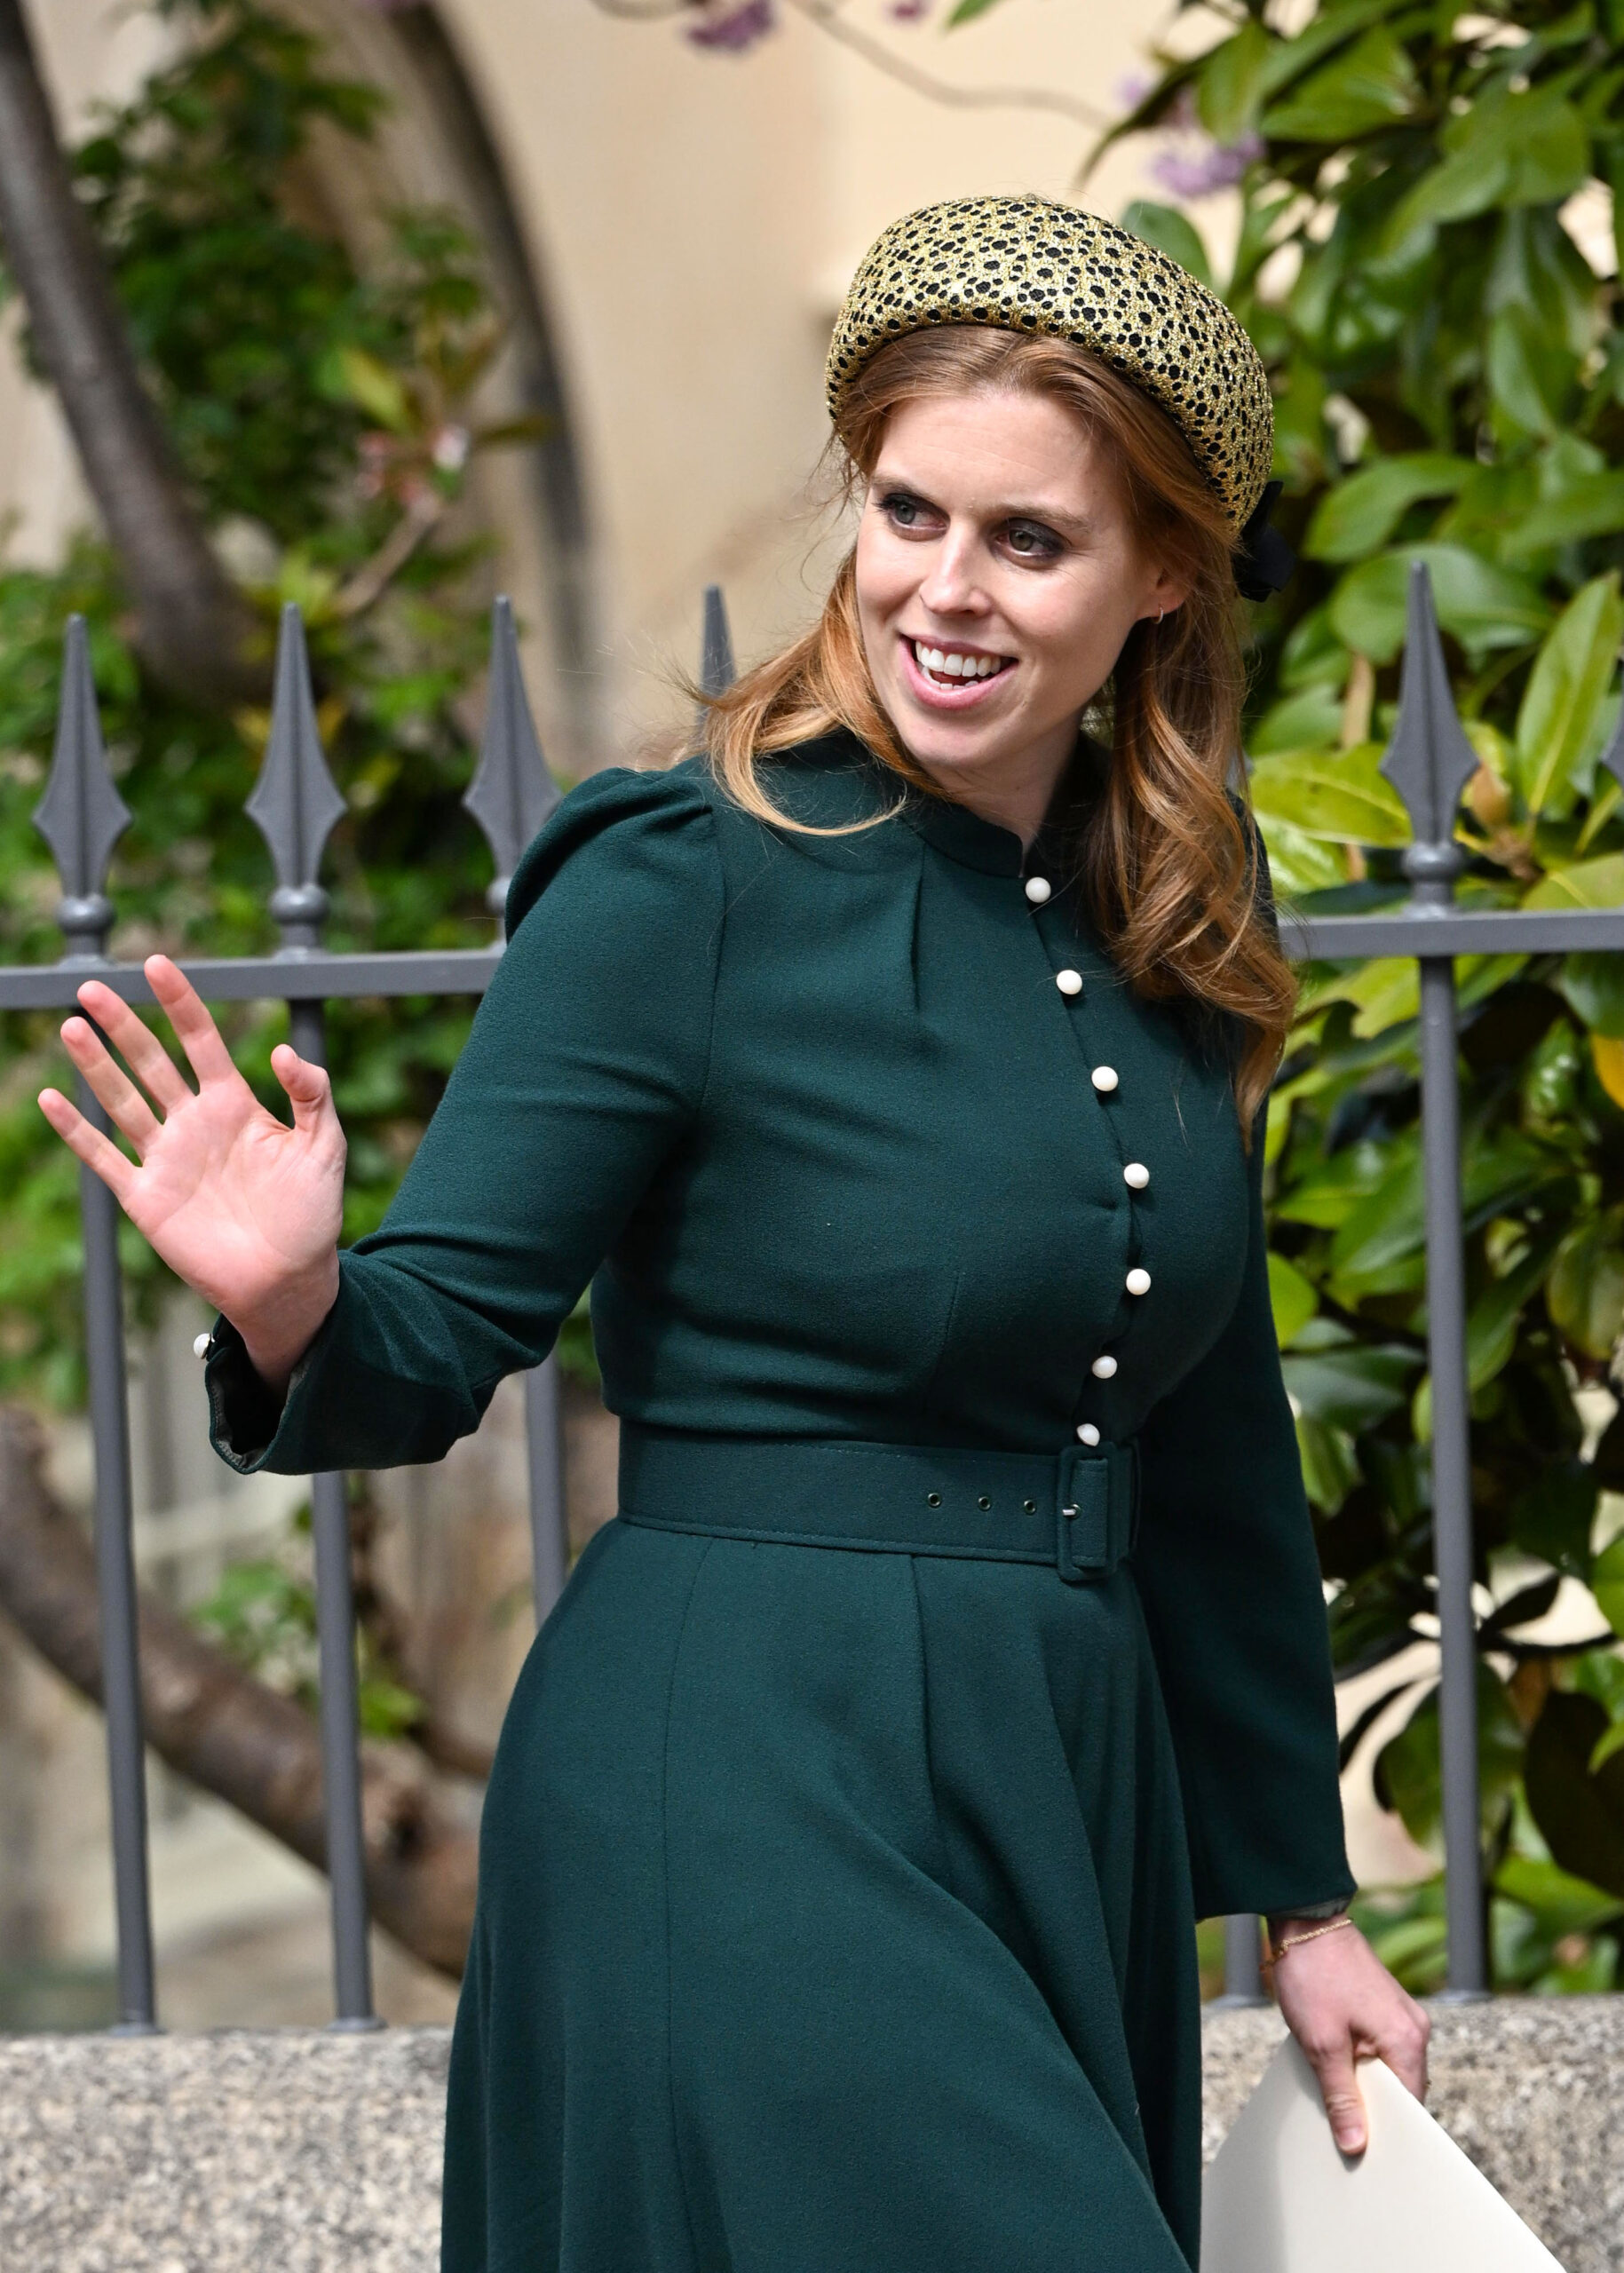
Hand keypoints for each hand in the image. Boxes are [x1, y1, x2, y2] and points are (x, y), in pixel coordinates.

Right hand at [37, 955, 344, 1388]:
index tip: (157, 964)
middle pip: (150, 1062)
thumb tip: (283, 1049)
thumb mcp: (324, 1146)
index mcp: (235, 1104)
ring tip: (73, 1026)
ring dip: (96, 1065)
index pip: (200, 1041)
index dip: (180, 1003)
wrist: (288, 1279)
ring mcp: (166, 1158)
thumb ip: (311, 1094)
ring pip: (122, 1100)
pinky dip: (77, 1130)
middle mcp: (194, 1123)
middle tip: (93, 987)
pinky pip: (104, 1157)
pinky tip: (53, 1098)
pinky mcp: (146, 1197)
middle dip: (123, 1025)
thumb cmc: (311, 1213)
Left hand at [1268, 1916, 1429, 2154]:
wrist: (1305, 1920)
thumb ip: (1341, 2097)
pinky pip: (1380, 2048)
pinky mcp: (1385, 2006)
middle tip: (1341, 2125)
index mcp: (1408, 2040)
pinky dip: (1360, 2061)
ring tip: (1332, 2090)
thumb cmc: (1313, 1976)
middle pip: (1402, 2089)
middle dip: (1373, 2107)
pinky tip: (1333, 2063)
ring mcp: (1401, 2015)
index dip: (1388, 2131)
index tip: (1364, 2149)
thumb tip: (1355, 2144)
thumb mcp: (1321, 2044)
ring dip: (1362, 2082)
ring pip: (1388, 2069)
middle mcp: (1414, 2028)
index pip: (1411, 2107)